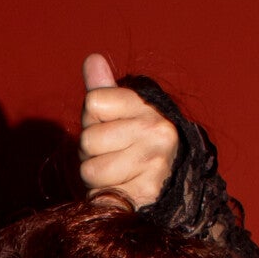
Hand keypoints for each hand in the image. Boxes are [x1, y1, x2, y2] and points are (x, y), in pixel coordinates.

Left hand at [78, 51, 178, 210]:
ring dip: (97, 179)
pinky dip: (104, 198)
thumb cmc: (135, 151)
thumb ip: (104, 90)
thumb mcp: (120, 117)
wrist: (170, 193)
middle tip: (114, 158)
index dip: (92, 120)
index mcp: (147, 107)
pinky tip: (124, 192)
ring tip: (119, 176)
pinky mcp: (147, 191)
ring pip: (91, 169)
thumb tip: (92, 58)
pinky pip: (101, 195)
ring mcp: (154, 162)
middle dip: (91, 153)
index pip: (93, 102)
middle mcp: (156, 130)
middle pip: (88, 138)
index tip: (111, 130)